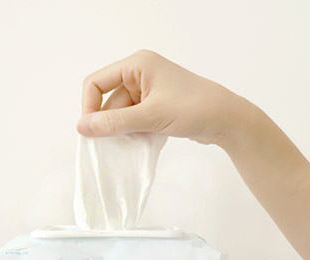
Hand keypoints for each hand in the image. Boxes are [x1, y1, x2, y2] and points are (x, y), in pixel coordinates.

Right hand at [77, 49, 253, 145]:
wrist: (227, 120)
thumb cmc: (193, 108)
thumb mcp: (150, 116)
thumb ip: (114, 122)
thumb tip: (82, 127)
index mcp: (137, 65)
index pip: (96, 82)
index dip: (90, 106)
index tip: (91, 131)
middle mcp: (140, 74)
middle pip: (109, 100)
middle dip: (110, 123)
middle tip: (114, 144)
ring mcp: (149, 91)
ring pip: (122, 113)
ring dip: (124, 130)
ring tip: (135, 143)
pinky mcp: (156, 106)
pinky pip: (134, 119)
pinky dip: (134, 132)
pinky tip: (143, 141)